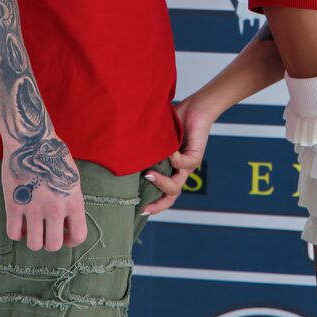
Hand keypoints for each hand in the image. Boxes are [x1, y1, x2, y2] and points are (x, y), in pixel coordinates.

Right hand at [1, 137, 87, 251]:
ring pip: (34, 244)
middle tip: (47, 231)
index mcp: (73, 200)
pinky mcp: (13, 205)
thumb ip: (71, 201)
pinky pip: (13, 234)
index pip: (78, 236)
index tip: (65, 235)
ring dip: (34, 239)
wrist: (31, 140)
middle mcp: (55, 208)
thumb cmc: (53, 156)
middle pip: (54, 245)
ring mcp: (33, 208)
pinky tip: (19, 222)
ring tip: (33, 227)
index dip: (72, 240)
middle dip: (51, 241)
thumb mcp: (72, 178)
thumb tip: (67, 222)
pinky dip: (16, 232)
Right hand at [141, 98, 214, 215]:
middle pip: (171, 196)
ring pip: (176, 186)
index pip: (162, 194)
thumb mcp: (156, 139)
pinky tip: (166, 150)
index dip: (152, 204)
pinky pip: (182, 164)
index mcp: (170, 170)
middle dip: (157, 204)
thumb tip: (121, 154)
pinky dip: (172, 159)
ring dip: (161, 183)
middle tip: (144, 206)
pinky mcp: (195, 157)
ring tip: (149, 174)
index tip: (137, 209)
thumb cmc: (173, 121)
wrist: (196, 108)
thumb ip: (144, 149)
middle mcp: (179, 171)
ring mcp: (188, 166)